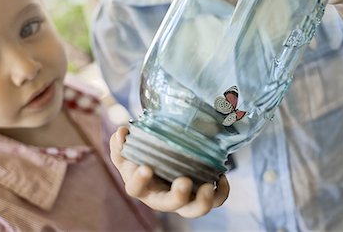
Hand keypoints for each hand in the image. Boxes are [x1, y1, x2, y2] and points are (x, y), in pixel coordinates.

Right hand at [110, 127, 229, 217]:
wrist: (158, 163)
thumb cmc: (140, 159)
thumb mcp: (127, 151)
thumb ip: (120, 143)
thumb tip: (122, 131)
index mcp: (141, 187)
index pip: (136, 189)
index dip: (140, 181)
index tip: (146, 168)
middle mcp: (161, 197)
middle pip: (169, 205)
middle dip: (178, 196)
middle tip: (184, 181)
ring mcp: (181, 199)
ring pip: (193, 210)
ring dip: (203, 201)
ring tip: (209, 184)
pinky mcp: (198, 196)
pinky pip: (214, 201)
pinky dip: (221, 193)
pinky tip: (222, 177)